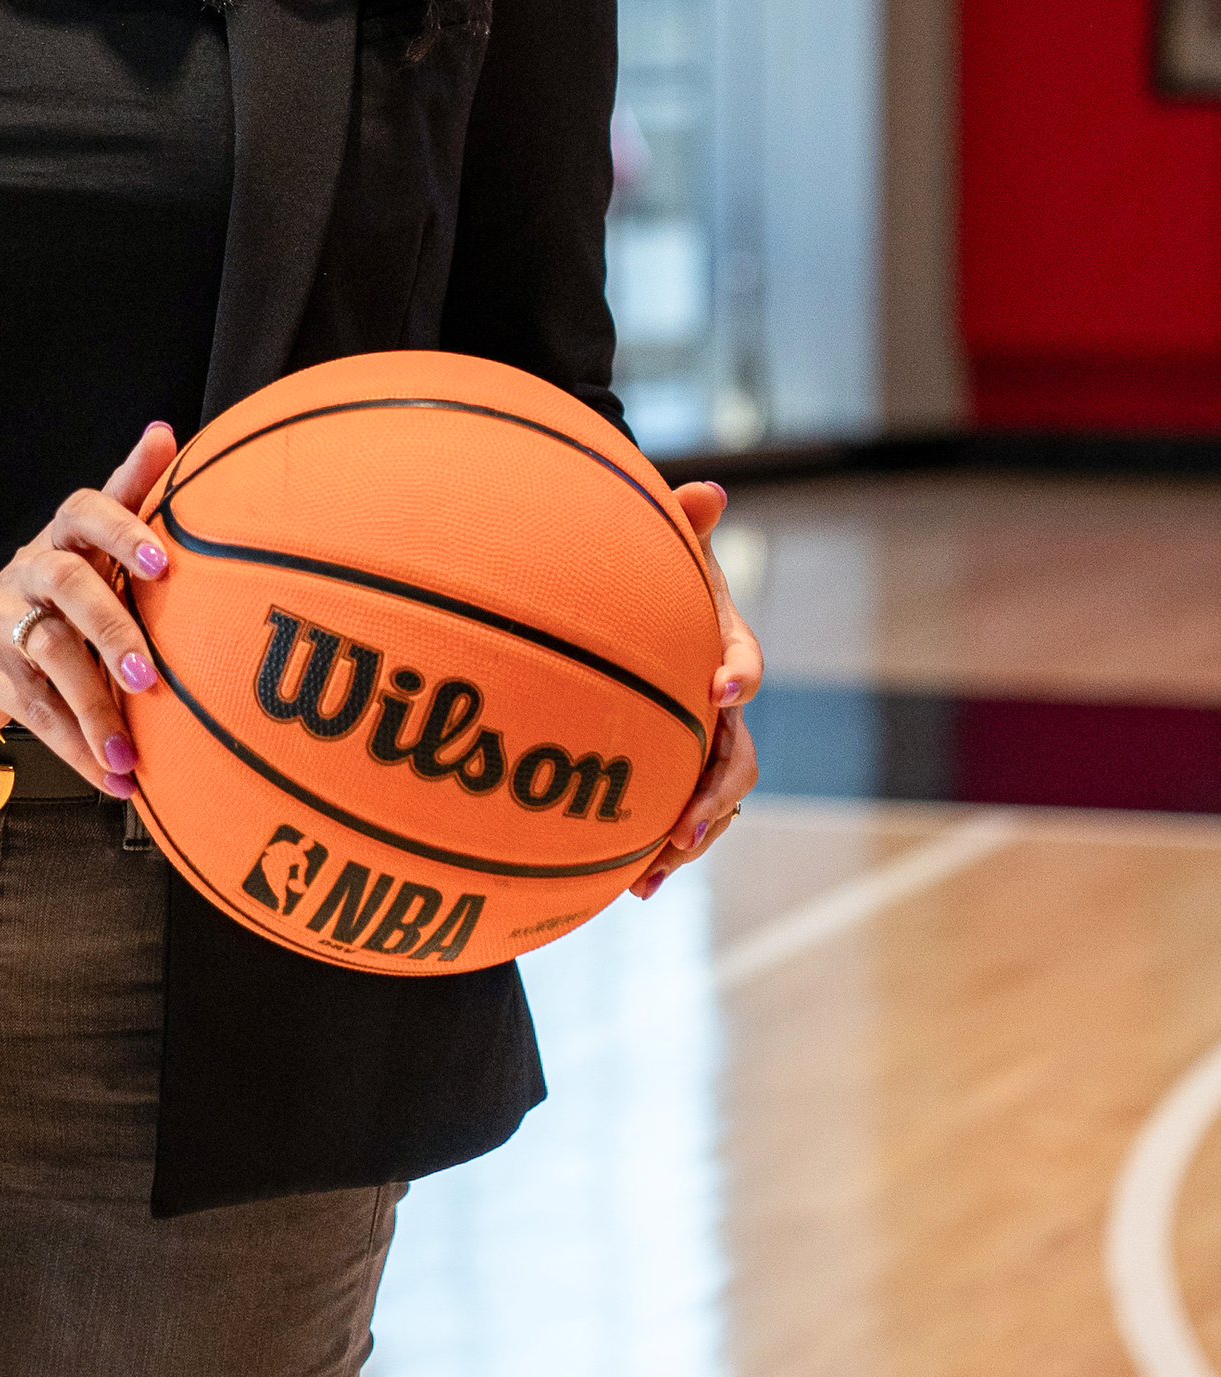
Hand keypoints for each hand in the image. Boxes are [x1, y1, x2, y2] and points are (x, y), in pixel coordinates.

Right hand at [0, 421, 178, 800]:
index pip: (86, 511)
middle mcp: (30, 572)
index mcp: (61, 538)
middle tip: (150, 672)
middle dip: (110, 626)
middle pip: (66, 583)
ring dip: (96, 709)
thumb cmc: (42, 592)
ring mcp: (4, 624)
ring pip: (50, 657)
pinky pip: (37, 714)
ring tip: (132, 753)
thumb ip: (125, 494)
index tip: (166, 558)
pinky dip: (79, 751)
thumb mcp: (78, 546)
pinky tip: (115, 779)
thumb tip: (166, 428)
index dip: (123, 529)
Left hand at [629, 479, 763, 897]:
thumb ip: (680, 522)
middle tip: (688, 824)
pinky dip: (664, 853)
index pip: (743, 662)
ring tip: (655, 870)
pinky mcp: (677, 776)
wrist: (636, 615)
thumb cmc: (650, 578)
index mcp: (723, 647)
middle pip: (737, 757)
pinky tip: (632, 887)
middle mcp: (722, 705)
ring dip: (691, 838)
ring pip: (714, 802)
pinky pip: (682, 820)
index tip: (719, 689)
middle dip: (715, 794)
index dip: (738, 676)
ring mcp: (702, 746)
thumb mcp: (662, 548)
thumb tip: (705, 489)